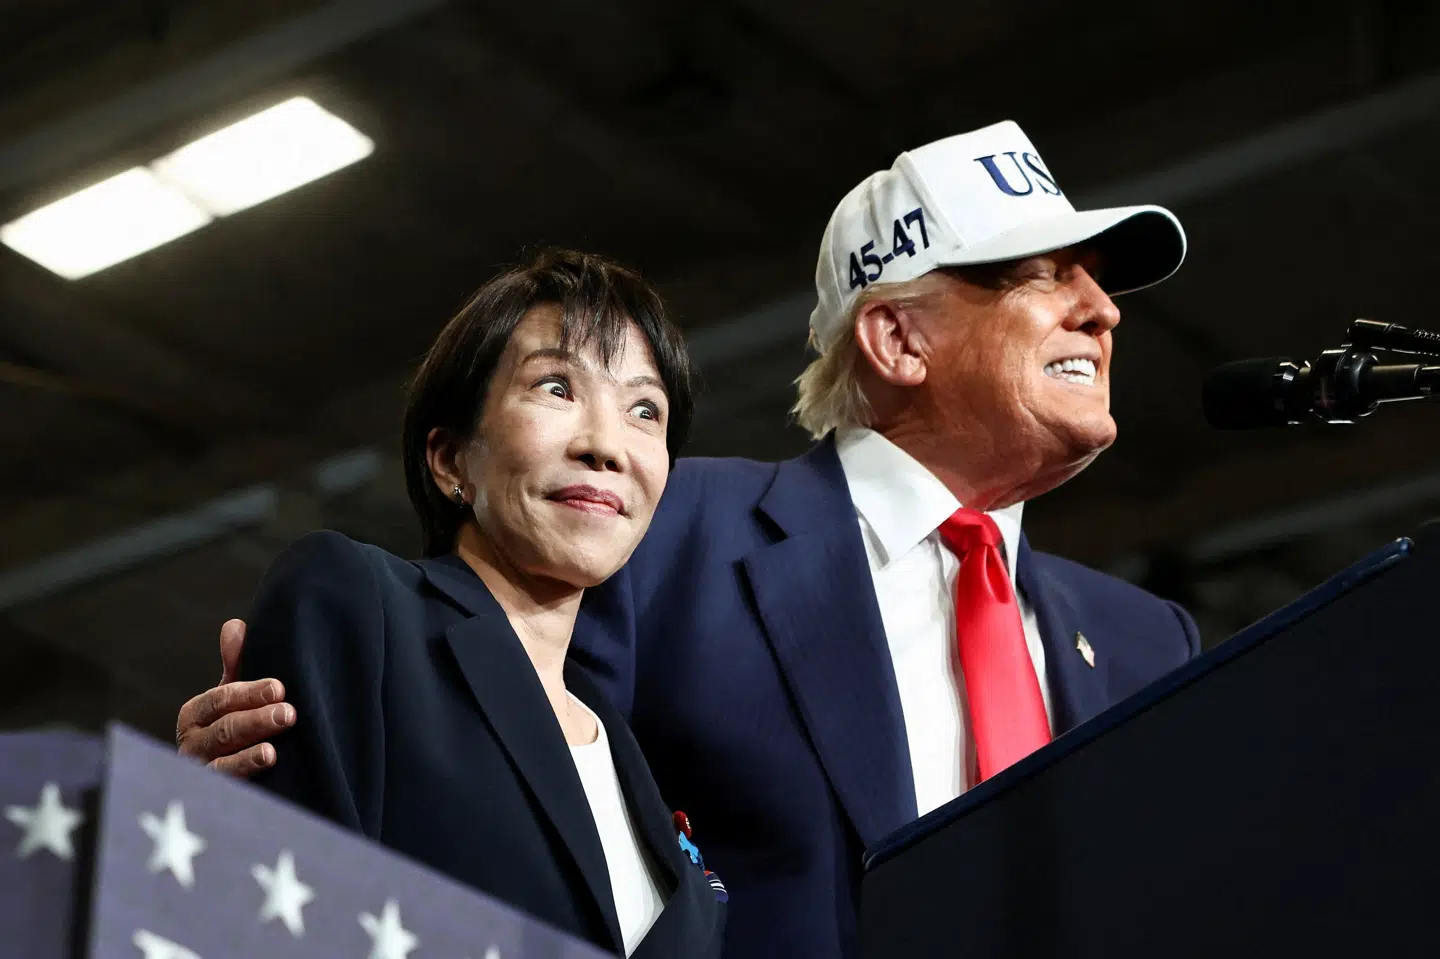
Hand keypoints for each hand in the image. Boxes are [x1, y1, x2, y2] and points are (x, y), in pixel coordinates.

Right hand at [175, 618, 295, 776]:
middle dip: (256, 721)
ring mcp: (202, 774)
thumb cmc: (238, 725)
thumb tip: (235, 626)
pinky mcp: (216, 798)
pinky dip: (243, 783)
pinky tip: (264, 777)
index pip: (220, 699)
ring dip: (248, 757)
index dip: (248, 693)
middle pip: (223, 731)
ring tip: (272, 752)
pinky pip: (227, 791)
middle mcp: (193, 745)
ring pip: (222, 763)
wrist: (238, 779)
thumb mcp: (236, 696)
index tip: (279, 688)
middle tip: (288, 714)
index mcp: (196, 714)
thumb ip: (236, 664)